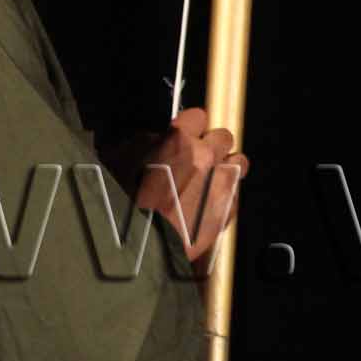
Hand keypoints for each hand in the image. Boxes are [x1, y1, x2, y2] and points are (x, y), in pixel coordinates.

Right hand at [135, 108, 247, 262]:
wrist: (144, 245)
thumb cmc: (128, 205)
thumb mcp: (121, 161)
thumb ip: (145, 141)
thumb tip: (157, 139)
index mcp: (179, 140)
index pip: (198, 115)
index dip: (191, 125)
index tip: (187, 133)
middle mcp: (206, 156)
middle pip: (223, 136)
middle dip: (212, 144)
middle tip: (198, 157)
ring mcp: (222, 182)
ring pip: (239, 160)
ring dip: (226, 166)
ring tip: (211, 178)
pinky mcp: (230, 207)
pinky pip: (237, 191)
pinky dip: (226, 193)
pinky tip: (209, 202)